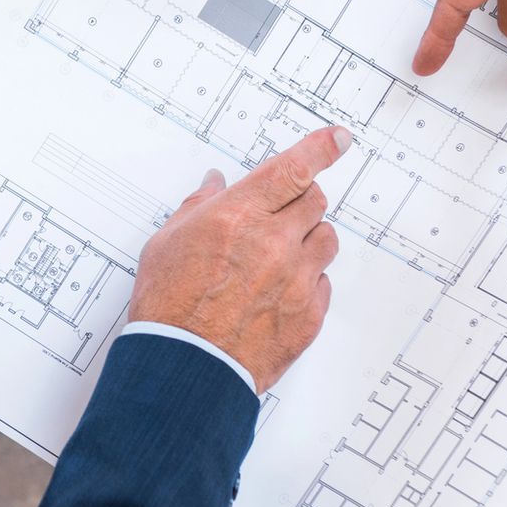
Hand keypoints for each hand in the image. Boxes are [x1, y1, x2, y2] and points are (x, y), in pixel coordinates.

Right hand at [129, 127, 351, 390]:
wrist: (184, 368)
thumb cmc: (169, 308)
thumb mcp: (167, 242)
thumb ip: (199, 206)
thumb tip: (216, 184)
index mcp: (238, 216)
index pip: (294, 168)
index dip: (321, 148)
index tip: (338, 138)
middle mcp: (274, 243)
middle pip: (315, 200)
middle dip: (299, 201)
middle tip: (278, 216)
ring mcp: (297, 280)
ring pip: (327, 239)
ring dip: (308, 240)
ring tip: (278, 259)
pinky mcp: (309, 315)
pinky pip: (324, 283)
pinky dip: (308, 281)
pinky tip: (279, 293)